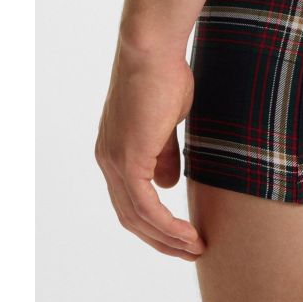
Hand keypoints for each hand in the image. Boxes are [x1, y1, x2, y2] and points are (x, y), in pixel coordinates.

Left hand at [95, 40, 205, 259]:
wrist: (152, 51)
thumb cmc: (163, 76)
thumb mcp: (166, 121)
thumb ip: (164, 154)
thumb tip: (168, 183)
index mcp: (115, 151)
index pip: (130, 199)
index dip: (155, 222)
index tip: (182, 233)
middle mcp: (107, 160)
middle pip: (130, 217)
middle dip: (161, 239)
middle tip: (190, 250)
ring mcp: (115, 161)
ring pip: (137, 217)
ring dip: (167, 238)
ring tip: (195, 248)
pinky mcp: (128, 159)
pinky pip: (146, 206)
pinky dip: (166, 226)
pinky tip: (187, 234)